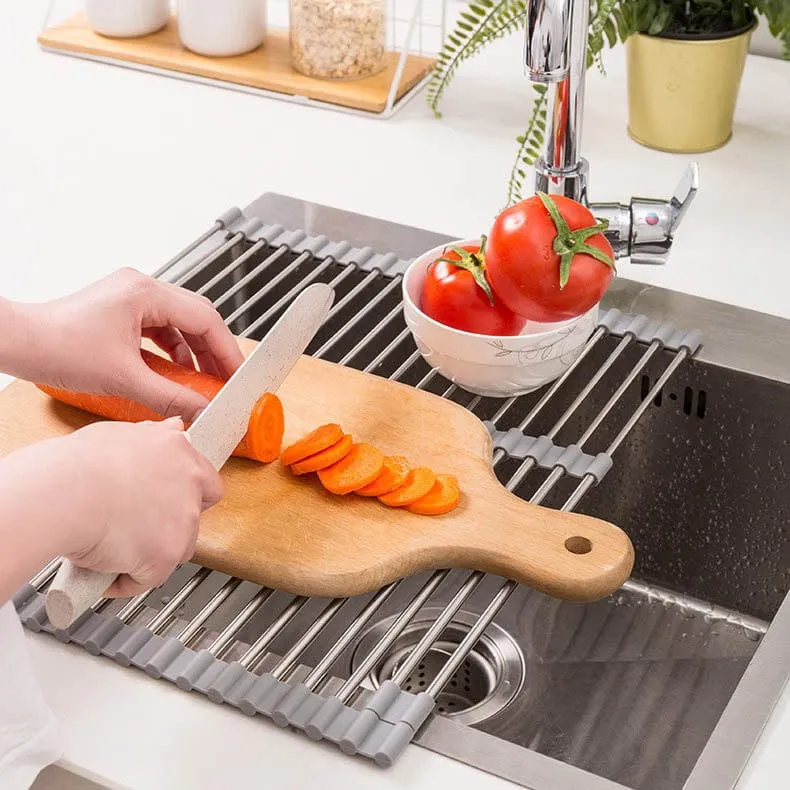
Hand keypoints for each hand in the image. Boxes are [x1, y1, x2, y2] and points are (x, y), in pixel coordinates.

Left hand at [16, 268, 244, 422]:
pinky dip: (173, 350)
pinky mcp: (122, 309)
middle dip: (214, 351)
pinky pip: (160, 328)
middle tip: (225, 381)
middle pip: (197, 317)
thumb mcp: (123, 379)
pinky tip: (176, 373)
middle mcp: (141, 287)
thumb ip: (170, 396)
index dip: (227, 350)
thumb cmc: (58, 348)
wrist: (19, 342)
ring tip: (202, 381)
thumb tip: (201, 410)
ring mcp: (131, 296)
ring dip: (194, 352)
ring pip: (180, 323)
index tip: (237, 376)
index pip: (206, 319)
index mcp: (146, 293)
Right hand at [57, 417, 222, 596]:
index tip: (168, 503)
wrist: (60, 493)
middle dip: (169, 527)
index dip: (186, 496)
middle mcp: (188, 484)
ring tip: (116, 548)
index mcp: (178, 451)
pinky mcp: (166, 555)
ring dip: (151, 553)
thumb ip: (154, 437)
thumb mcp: (120, 433)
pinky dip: (127, 579)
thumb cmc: (76, 465)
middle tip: (137, 527)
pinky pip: (149, 577)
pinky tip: (104, 570)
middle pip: (193, 517)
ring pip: (176, 550)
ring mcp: (182, 520)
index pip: (206, 481)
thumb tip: (173, 428)